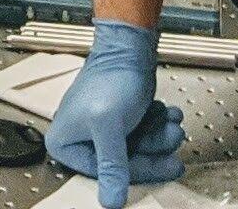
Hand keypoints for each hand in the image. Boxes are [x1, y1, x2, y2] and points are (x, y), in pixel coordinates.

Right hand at [44, 21, 187, 205]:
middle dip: (153, 148)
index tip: (165, 167)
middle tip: (173, 140)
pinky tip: (165, 113)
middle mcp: (80, 137)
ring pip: (137, 147)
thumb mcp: (109, 126)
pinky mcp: (119, 118)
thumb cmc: (112, 77)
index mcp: (64, 142)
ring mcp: (101, 128)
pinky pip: (142, 133)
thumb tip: (110, 201)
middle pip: (124, 162)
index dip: (138, 170)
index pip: (104, 173)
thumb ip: (111, 165)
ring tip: (170, 122)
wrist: (128, 45)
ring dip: (159, 135)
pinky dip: (157, 124)